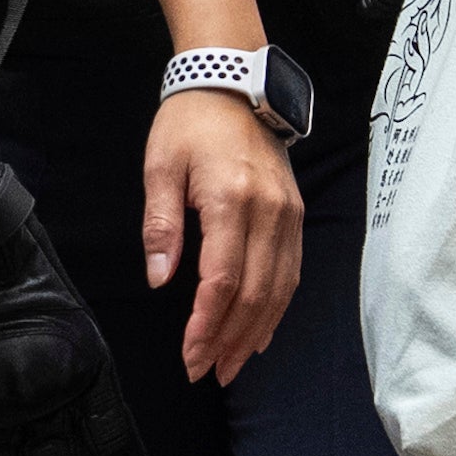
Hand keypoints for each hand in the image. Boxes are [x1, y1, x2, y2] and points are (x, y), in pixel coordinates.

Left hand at [143, 86, 305, 383]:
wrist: (233, 83)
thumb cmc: (189, 124)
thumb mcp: (160, 167)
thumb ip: (162, 225)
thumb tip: (161, 281)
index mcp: (232, 200)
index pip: (222, 281)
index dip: (207, 326)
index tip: (191, 358)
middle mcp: (269, 212)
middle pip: (255, 294)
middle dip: (230, 340)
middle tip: (207, 372)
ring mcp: (288, 214)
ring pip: (280, 289)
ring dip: (255, 332)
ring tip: (232, 364)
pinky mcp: (295, 214)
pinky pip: (291, 272)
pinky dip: (277, 308)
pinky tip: (259, 332)